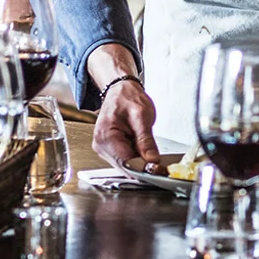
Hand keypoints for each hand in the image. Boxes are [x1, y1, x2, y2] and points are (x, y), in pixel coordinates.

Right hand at [87, 42, 164, 172]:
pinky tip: (139, 146)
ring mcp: (103, 149)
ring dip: (138, 160)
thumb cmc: (128, 98)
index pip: (126, 163)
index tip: (157, 167)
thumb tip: (152, 161)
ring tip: (144, 144)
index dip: (143, 168)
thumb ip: (146, 141)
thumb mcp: (142, 116)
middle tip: (155, 155)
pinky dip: (135, 157)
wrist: (120, 90)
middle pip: (125, 166)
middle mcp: (101, 145)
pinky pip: (125, 160)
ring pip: (126, 165)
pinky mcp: (109, 150)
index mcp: (106, 136)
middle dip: (142, 165)